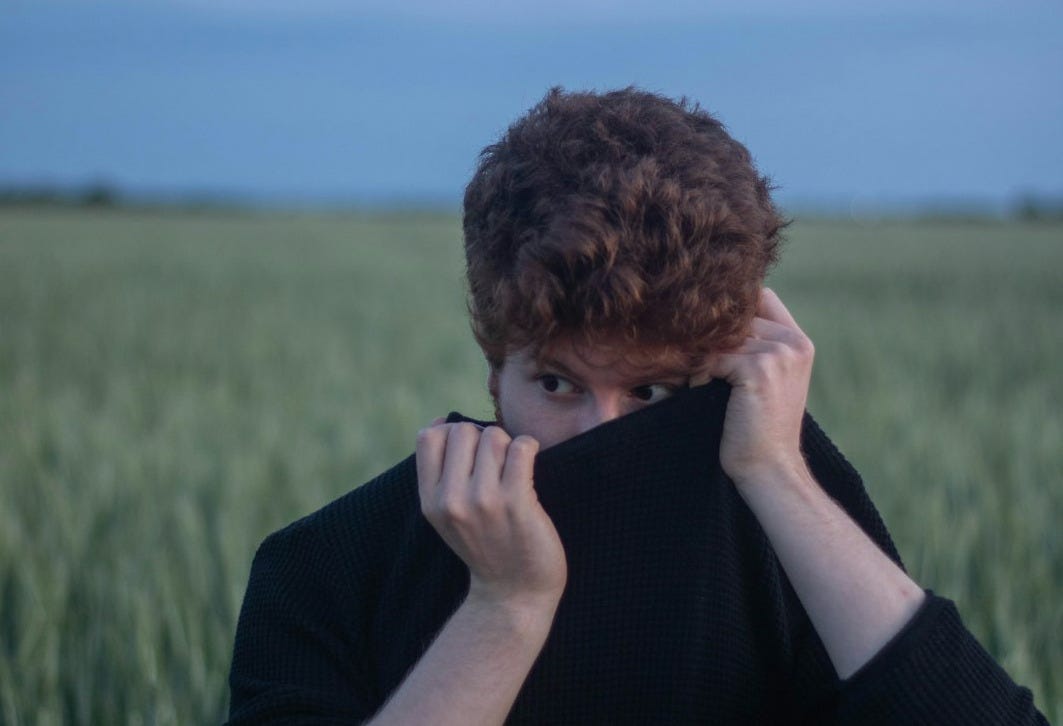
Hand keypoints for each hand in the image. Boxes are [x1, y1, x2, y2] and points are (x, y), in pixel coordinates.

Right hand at [416, 422, 567, 613]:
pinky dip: (528, 448)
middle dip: (483, 439)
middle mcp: (451, 500)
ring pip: (494, 436)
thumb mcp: (447, 515)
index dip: (452, 433)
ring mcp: (483, 501)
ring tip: (513, 471)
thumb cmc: (486, 545)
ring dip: (508, 446)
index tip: (470, 453)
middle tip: (496, 465)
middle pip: (463, 431)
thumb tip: (440, 421)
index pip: (429, 437)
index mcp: (430, 501)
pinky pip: (521, 448)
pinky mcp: (516, 502)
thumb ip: (440, 473)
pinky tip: (529, 465)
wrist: (514, 593)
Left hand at [692, 288, 813, 485]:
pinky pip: (713, 357)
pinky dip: (700, 373)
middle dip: (709, 338)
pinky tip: (700, 390)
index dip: (732, 312)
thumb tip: (708, 318)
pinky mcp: (759, 369)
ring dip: (702, 357)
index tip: (709, 336)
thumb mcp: (765, 380)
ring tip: (696, 380)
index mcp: (798, 342)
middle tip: (691, 362)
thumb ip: (752, 346)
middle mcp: (793, 343)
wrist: (769, 468)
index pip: (761, 298)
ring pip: (722, 337)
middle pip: (736, 317)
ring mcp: (779, 354)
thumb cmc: (757, 428)